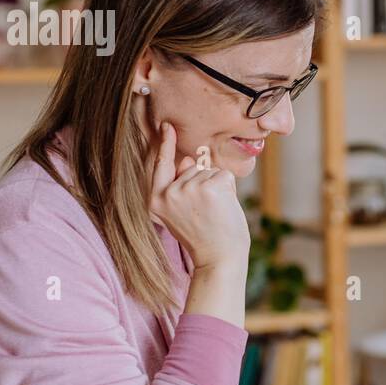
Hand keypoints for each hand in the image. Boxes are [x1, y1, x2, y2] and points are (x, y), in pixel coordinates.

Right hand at [148, 122, 249, 271]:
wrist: (219, 259)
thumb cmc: (204, 236)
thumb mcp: (183, 211)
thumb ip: (182, 185)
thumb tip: (188, 159)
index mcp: (156, 201)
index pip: (159, 166)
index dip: (165, 145)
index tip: (167, 125)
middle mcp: (168, 193)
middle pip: (192, 169)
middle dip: (205, 185)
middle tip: (207, 214)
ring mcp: (188, 189)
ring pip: (210, 172)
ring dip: (218, 189)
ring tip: (214, 214)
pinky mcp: (210, 187)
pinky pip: (224, 175)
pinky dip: (229, 189)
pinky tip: (224, 208)